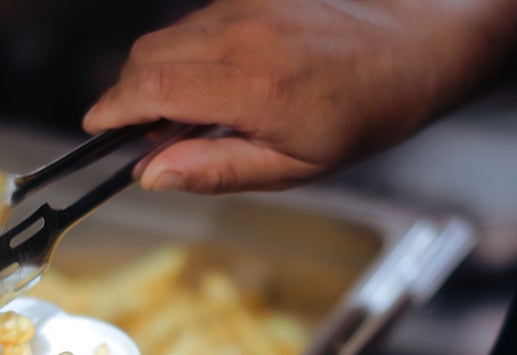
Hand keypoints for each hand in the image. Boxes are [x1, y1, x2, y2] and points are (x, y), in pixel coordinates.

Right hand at [84, 0, 516, 193]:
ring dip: (161, 76)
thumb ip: (216, 170)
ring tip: (196, 114)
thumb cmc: (366, 113)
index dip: (111, 111)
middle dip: (130, 96)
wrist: (418, 47)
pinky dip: (190, 55)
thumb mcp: (295, 166)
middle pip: (146, 57)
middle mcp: (242, 35)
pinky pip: (198, 23)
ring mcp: (247, 6)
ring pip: (169, 37)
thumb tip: (151, 175)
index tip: (97, 129)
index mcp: (251, 87)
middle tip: (150, 135)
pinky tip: (221, 83)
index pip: (149, 89)